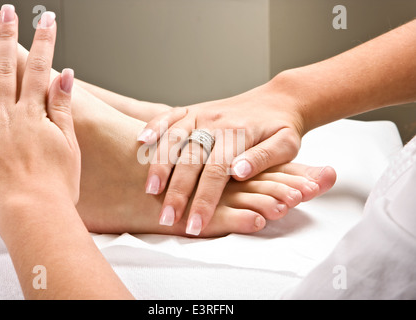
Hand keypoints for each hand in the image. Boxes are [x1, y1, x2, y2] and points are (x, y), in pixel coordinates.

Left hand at [0, 9, 79, 227]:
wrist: (31, 213)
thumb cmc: (54, 186)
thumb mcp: (68, 145)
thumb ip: (62, 108)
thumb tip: (65, 77)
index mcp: (33, 115)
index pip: (39, 69)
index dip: (44, 44)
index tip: (46, 24)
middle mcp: (6, 115)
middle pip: (6, 67)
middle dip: (8, 36)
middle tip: (9, 13)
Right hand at [139, 79, 304, 235]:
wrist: (279, 99)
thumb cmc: (282, 128)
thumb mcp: (286, 145)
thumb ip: (263, 159)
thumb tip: (238, 173)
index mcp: (238, 135)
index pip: (216, 172)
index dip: (204, 200)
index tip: (195, 225)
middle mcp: (216, 123)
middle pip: (190, 159)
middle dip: (177, 191)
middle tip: (166, 218)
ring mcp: (202, 114)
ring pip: (174, 138)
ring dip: (159, 164)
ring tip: (149, 190)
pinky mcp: (194, 110)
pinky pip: (169, 116)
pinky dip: (154, 126)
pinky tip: (140, 141)